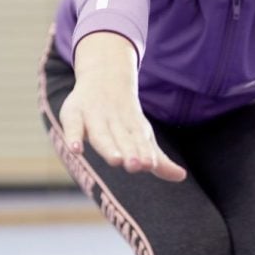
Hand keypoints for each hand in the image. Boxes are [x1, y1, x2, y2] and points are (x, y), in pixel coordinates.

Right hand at [60, 33, 185, 181]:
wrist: (104, 77)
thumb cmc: (125, 117)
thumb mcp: (142, 136)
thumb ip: (158, 160)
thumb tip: (182, 176)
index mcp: (133, 129)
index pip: (139, 142)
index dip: (144, 153)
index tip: (149, 164)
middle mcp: (114, 123)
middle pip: (122, 139)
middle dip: (129, 151)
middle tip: (136, 165)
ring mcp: (93, 117)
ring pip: (100, 134)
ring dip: (108, 146)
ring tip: (115, 160)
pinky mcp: (73, 114)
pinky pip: (72, 126)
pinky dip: (73, 137)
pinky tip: (75, 150)